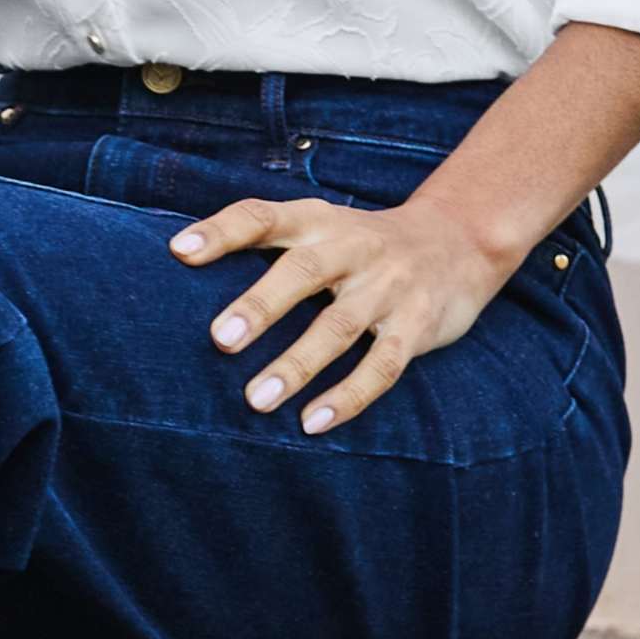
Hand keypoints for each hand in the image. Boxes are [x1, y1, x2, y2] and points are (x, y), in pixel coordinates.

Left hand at [167, 190, 514, 432]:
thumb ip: (266, 241)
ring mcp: (387, 288)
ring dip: (297, 364)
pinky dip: (349, 396)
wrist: (460, 239)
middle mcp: (352, 248)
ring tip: (256, 400)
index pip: (264, 216)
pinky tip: (313, 423)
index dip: (222, 231)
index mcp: (319, 221)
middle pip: (303, 271)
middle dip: (261, 305)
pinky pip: (383, 365)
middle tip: (220, 341)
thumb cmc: (363, 243)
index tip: (179, 251)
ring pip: (338, 326)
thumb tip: (180, 262)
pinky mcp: (417, 325)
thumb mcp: (322, 226)